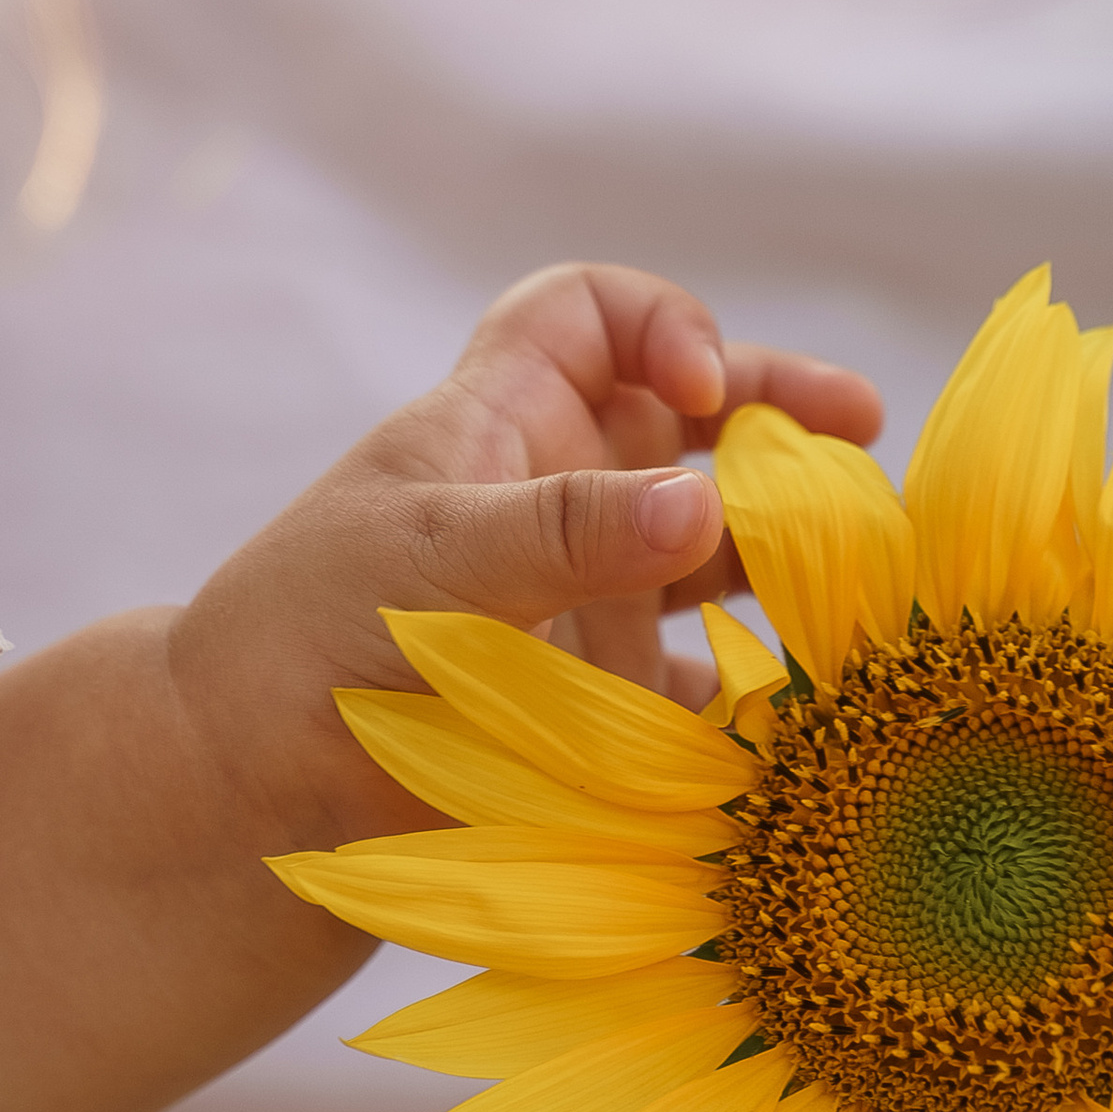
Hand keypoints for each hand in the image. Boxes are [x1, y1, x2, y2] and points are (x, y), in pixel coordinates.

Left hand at [163, 259, 882, 847]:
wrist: (247, 798)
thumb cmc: (306, 638)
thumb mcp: (433, 557)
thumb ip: (571, 533)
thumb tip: (707, 503)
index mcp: (503, 424)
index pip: (590, 313)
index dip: (659, 321)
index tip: (698, 387)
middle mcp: (557, 501)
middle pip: (691, 425)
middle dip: (780, 419)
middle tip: (865, 433)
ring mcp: (584, 602)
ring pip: (714, 549)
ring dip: (785, 550)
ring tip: (865, 568)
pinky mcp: (599, 703)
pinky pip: (708, 684)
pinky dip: (761, 689)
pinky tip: (812, 702)